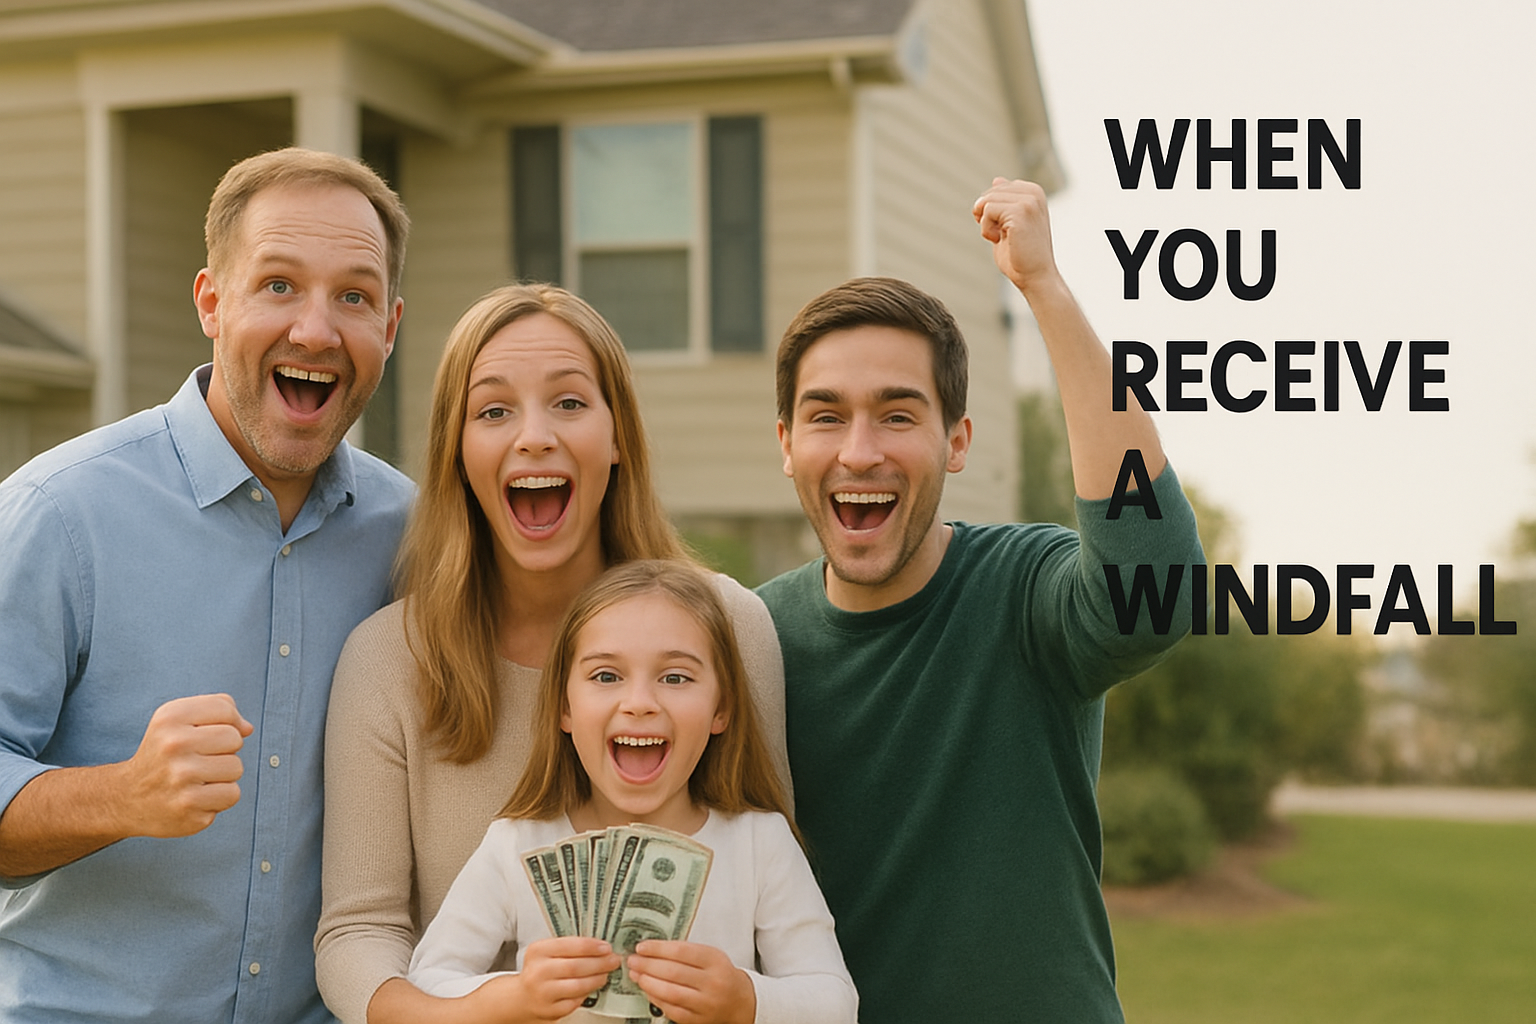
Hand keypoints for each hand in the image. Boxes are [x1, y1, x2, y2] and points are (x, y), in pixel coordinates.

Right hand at [117, 694, 252, 837]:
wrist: (127, 798)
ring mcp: (180, 779)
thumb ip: (218, 711)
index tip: (204, 734)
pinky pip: (231, 795)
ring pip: (236, 768)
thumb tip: (247, 728)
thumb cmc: (163, 755)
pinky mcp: (189, 808)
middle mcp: (173, 746)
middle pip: (234, 739)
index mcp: (170, 718)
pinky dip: (220, 797)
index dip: (224, 721)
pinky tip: (196, 796)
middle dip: (224, 750)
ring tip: (197, 779)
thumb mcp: (178, 720)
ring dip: (223, 775)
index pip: (224, 708)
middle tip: (199, 759)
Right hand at [484, 937, 618, 1022]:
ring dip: (597, 979)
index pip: (569, 945)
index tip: (606, 947)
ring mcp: (543, 993)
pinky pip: (575, 1001)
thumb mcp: (547, 951)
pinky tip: (593, 986)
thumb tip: (601, 946)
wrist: (522, 996)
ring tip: (606, 974)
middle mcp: (538, 972)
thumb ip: (569, 947)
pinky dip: (587, 993)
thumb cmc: (540, 970)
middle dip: (600, 963)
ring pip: (578, 986)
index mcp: (538, 951)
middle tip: (613, 960)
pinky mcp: (550, 1010)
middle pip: (576, 967)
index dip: (591, 946)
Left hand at [626, 941, 755, 1023]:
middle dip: (648, 965)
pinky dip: (656, 999)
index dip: (658, 948)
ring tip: (635, 974)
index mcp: (715, 961)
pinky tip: (647, 990)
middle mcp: (712, 982)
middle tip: (632, 960)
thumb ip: (686, 952)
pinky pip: (672, 1010)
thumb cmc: (721, 975)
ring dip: (648, 983)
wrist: (740, 1002)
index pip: (682, 951)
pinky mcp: (698, 1020)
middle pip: (673, 972)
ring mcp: (705, 1003)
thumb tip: (652, 949)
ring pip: (671, 992)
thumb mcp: (711, 956)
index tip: (641, 947)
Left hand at [972, 177, 1060, 295]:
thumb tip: (997, 179)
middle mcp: (1033, 192)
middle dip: (986, 217)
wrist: (1035, 276)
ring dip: (986, 224)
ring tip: (1004, 237)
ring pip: (985, 201)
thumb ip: (1004, 201)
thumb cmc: (1021, 255)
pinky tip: (1001, 239)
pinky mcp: (1020, 211)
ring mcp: (1028, 201)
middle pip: (988, 193)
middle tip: (1004, 235)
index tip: (1006, 228)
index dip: (991, 210)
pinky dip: (986, 229)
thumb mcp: (1010, 222)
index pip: (994, 189)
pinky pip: (986, 211)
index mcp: (1033, 191)